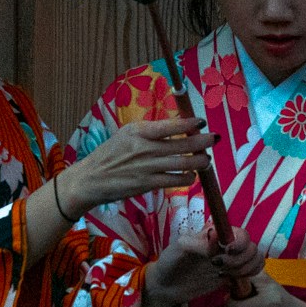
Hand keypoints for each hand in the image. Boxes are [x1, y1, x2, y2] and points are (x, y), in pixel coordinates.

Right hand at [59, 116, 211, 213]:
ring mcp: (147, 167)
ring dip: (200, 161)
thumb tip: (177, 127)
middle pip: (182, 144)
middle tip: (214, 138)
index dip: (188, 123)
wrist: (91, 179)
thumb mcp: (126, 135)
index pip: (169, 125)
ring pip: (183, 163)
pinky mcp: (148, 184)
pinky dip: (187, 177)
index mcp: (138, 131)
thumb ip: (150, 131)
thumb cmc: (110, 155)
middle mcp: (144, 147)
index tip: (201, 122)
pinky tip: (191, 175)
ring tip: (206, 159)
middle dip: (202, 141)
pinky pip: (175, 181)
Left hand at [143, 226, 259, 306]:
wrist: (166, 286)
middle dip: (240, 260)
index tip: (227, 252)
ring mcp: (231, 261)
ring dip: (244, 269)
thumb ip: (200, 242)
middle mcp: (227, 244)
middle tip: (219, 266)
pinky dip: (248, 276)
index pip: (241, 234)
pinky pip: (251, 273)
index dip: (240, 244)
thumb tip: (218, 237)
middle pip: (251, 248)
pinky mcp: (232, 276)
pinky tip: (231, 280)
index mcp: (217, 233)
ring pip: (255, 260)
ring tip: (224, 274)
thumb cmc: (170, 261)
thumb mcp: (181, 248)